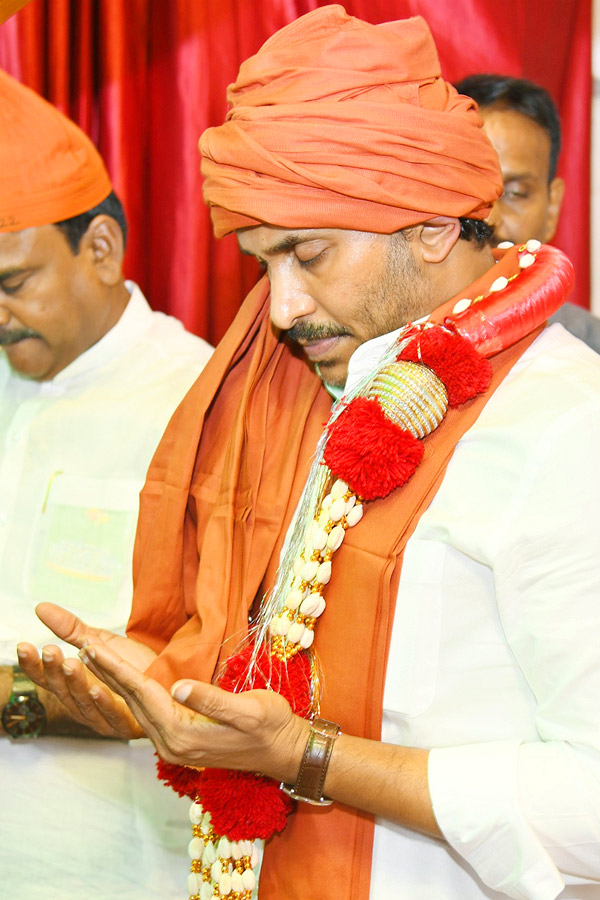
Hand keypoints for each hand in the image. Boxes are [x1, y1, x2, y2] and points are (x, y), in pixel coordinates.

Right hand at [16, 603, 154, 737]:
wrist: (171, 678)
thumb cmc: (134, 664)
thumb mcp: (99, 642)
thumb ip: (71, 629)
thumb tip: (41, 607)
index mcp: (75, 689)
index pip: (47, 679)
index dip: (34, 665)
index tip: (25, 646)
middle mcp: (85, 707)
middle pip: (62, 693)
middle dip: (54, 672)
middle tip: (51, 651)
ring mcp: (104, 719)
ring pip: (83, 705)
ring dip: (77, 684)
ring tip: (71, 662)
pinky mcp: (127, 726)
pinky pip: (112, 716)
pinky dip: (103, 702)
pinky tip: (97, 687)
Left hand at [79, 639, 309, 781]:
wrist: (284, 751)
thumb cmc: (271, 726)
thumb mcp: (248, 709)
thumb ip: (211, 700)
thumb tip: (178, 687)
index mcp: (183, 735)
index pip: (142, 694)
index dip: (116, 669)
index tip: (92, 647)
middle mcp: (171, 744)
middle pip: (133, 701)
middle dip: (107, 673)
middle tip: (82, 645)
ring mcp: (174, 745)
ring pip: (137, 707)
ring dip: (116, 682)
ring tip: (95, 658)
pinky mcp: (180, 740)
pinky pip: (147, 712)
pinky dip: (131, 692)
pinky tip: (124, 680)